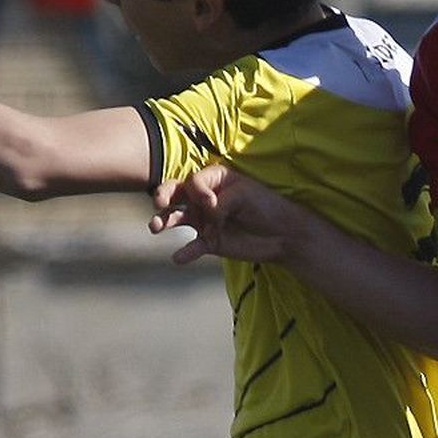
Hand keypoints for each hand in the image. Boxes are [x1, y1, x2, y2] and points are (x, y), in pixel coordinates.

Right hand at [150, 164, 312, 266]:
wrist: (283, 235)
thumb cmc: (266, 205)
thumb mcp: (245, 194)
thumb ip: (221, 201)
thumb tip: (206, 214)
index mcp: (215, 180)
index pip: (194, 180)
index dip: (197, 191)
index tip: (211, 204)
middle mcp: (204, 198)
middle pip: (177, 194)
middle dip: (164, 195)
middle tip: (158, 203)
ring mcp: (204, 220)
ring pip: (177, 219)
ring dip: (163, 221)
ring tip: (154, 226)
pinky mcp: (209, 242)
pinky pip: (192, 247)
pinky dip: (185, 253)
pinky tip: (179, 257)